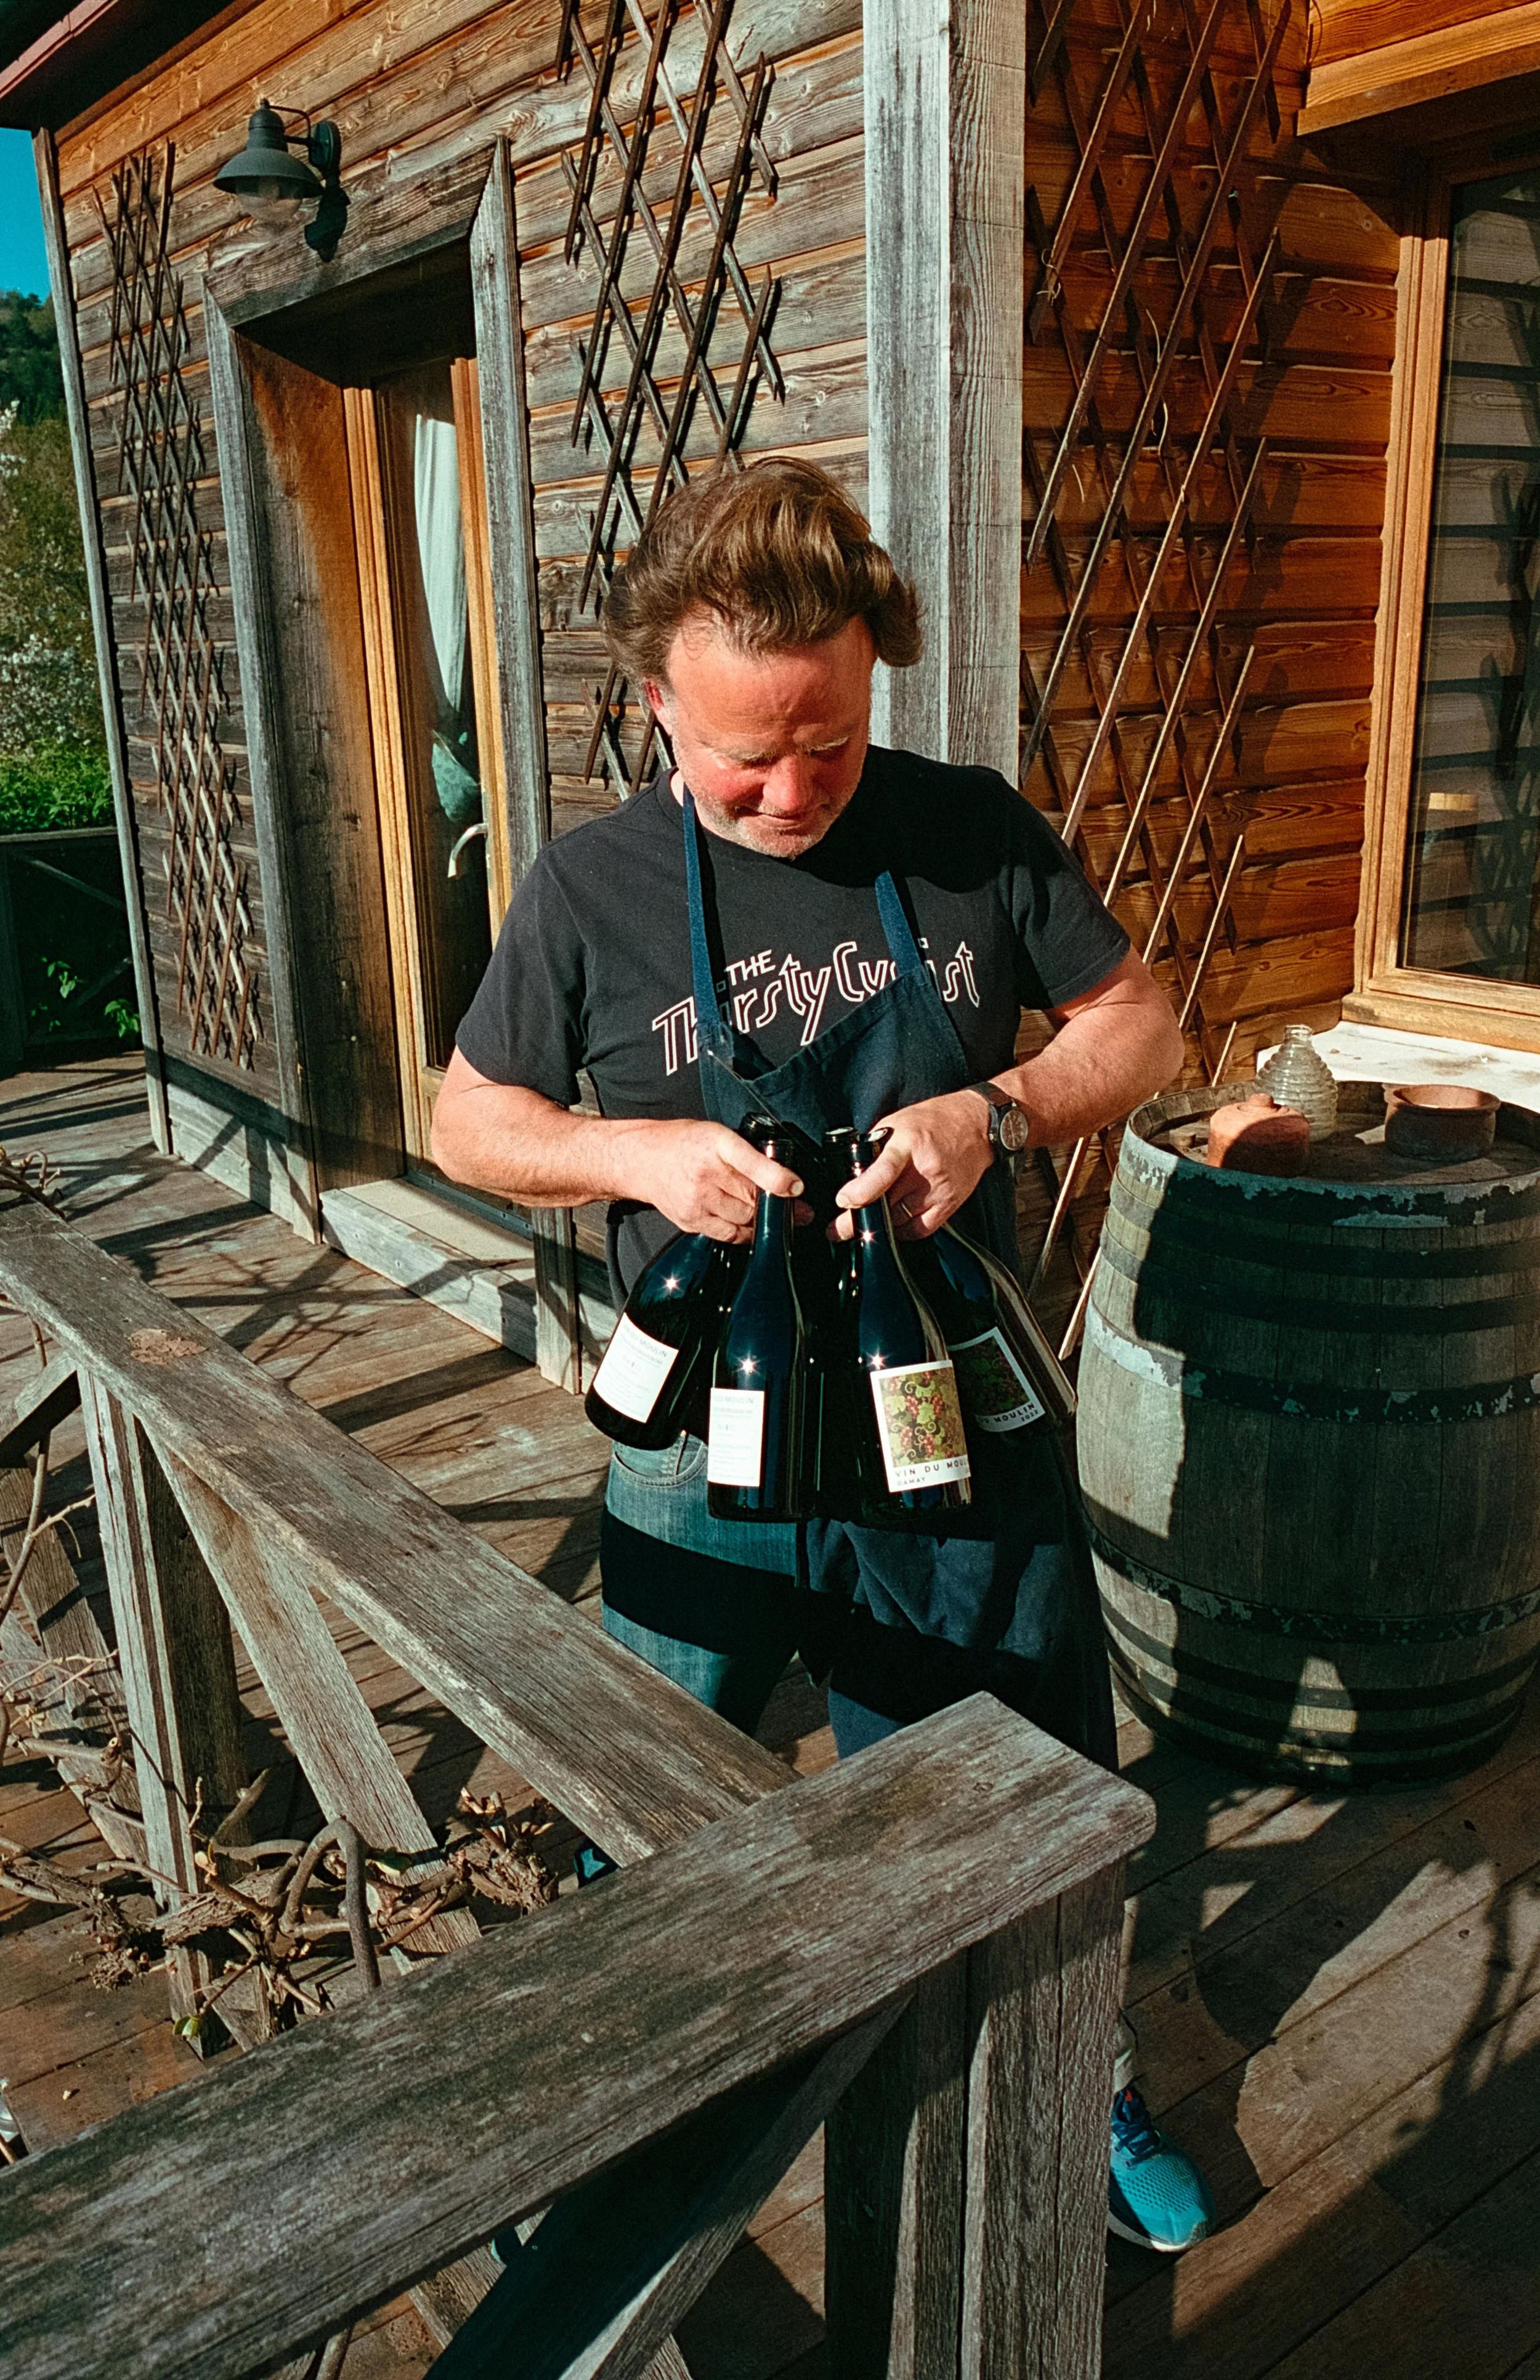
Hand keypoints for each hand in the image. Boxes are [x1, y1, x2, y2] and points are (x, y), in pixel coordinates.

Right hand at [620, 1119, 807, 1242]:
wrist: (642, 1159)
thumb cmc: (684, 1143)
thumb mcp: (718, 1134)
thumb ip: (747, 1153)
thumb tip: (783, 1177)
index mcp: (716, 1143)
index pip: (751, 1162)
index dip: (777, 1178)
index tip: (797, 1188)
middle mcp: (706, 1172)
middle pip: (753, 1198)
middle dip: (779, 1206)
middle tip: (800, 1211)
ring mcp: (696, 1200)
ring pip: (744, 1219)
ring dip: (763, 1220)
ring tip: (776, 1217)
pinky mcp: (691, 1220)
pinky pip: (729, 1234)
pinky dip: (745, 1232)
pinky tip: (752, 1226)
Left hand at [833, 1091, 992, 1239]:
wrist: (978, 1124)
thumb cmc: (934, 1120)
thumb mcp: (898, 1122)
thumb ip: (875, 1147)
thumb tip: (852, 1174)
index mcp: (909, 1143)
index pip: (884, 1172)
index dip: (860, 1192)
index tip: (843, 1202)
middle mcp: (926, 1169)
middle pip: (887, 1203)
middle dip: (858, 1218)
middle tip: (836, 1228)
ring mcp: (940, 1190)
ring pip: (900, 1221)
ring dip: (879, 1225)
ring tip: (863, 1223)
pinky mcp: (950, 1204)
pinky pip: (920, 1230)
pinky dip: (902, 1231)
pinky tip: (893, 1225)